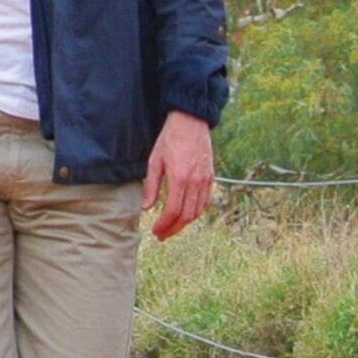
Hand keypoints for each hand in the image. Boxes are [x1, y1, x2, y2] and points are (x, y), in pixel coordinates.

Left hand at [145, 113, 216, 239]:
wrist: (191, 123)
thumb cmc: (169, 140)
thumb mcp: (154, 161)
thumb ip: (151, 185)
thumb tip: (146, 208)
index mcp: (180, 178)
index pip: (173, 211)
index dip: (164, 224)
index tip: (155, 231)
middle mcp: (196, 182)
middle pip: (187, 216)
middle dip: (173, 229)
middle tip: (162, 235)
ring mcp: (206, 180)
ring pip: (198, 211)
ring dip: (184, 223)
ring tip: (171, 227)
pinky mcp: (211, 177)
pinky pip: (205, 202)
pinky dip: (195, 212)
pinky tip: (184, 214)